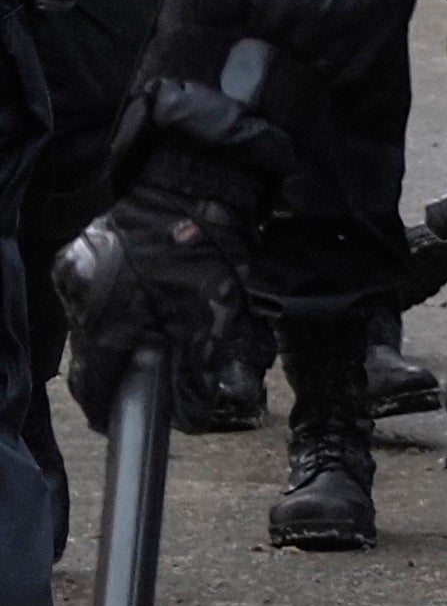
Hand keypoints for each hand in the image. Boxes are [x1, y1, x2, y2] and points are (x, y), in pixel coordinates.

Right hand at [58, 171, 256, 431]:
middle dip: (120, 367)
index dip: (109, 407)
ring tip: (156, 326)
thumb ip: (197, 373)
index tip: (119, 419)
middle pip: (92, 354)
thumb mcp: (211, 319)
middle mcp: (79, 299)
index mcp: (105, 321)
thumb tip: (190, 416)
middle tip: (147, 372)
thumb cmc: (205, 252)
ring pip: (93, 324)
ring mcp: (75, 272)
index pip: (93, 385)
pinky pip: (95, 293)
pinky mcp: (81, 252)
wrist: (194, 187)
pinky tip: (149, 296)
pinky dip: (120, 304)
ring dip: (121, 333)